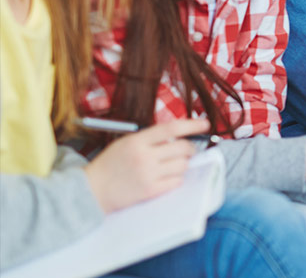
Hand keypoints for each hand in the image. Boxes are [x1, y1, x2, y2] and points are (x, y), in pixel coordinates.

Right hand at [84, 118, 207, 212]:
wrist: (90, 191)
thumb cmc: (109, 165)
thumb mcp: (125, 143)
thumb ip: (149, 138)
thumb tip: (178, 135)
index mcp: (137, 141)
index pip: (172, 128)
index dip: (192, 125)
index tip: (205, 124)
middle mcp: (144, 157)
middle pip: (183, 147)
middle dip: (190, 148)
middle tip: (187, 151)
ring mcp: (148, 175)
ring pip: (182, 165)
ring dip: (182, 164)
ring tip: (171, 166)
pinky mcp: (150, 191)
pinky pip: (177, 182)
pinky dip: (176, 179)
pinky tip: (167, 178)